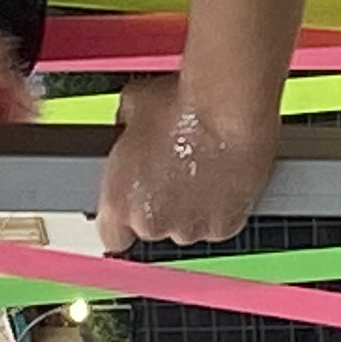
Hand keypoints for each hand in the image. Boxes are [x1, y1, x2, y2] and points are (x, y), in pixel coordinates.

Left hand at [96, 74, 279, 246]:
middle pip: (152, 227)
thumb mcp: (132, 108)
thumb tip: (131, 124)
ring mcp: (189, 228)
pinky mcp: (224, 226)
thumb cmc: (181, 107)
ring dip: (192, 206)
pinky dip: (222, 207)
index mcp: (118, 202)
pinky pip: (219, 224)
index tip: (134, 203)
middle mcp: (151, 223)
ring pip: (188, 226)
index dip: (125, 218)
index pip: (113, 234)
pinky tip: (224, 178)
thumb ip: (125, 130)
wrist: (228, 109)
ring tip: (202, 171)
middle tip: (173, 174)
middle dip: (162, 205)